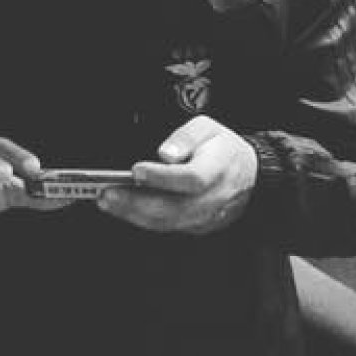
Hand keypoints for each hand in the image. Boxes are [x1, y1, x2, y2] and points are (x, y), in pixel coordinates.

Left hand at [101, 116, 255, 235]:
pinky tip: (123, 208)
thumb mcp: (208, 128)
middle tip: (106, 193)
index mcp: (219, 168)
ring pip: (167, 222)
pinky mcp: (197, 227)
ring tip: (107, 201)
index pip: (191, 178)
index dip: (163, 177)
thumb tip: (164, 154)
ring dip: (133, 214)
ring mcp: (206, 217)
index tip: (136, 170)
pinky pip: (168, 227)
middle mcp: (214, 198)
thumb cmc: (223, 149)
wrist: (249, 176)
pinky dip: (142, 219)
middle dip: (136, 203)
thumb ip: (186, 137)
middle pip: (173, 207)